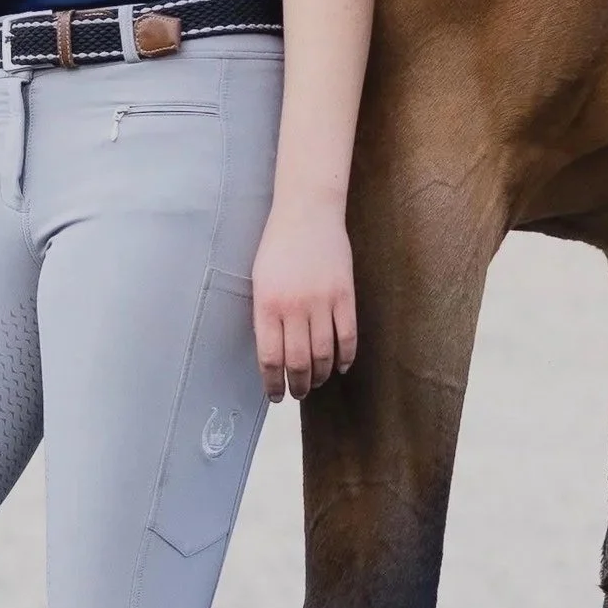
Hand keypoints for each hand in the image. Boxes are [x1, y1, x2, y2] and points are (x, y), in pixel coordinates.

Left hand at [250, 196, 357, 401]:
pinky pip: (347, 336)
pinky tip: (340, 366)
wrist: (307, 212)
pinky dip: (345, 358)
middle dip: (298, 385)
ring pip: (323, 354)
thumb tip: (273, 356)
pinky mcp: (345, 295)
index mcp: (266, 305)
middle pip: (298, 362)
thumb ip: (265, 316)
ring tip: (316, 382)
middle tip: (298, 393)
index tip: (275, 395)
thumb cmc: (278, 246)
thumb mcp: (260, 281)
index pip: (270, 358)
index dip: (273, 383)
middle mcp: (293, 307)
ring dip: (319, 375)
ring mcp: (321, 301)